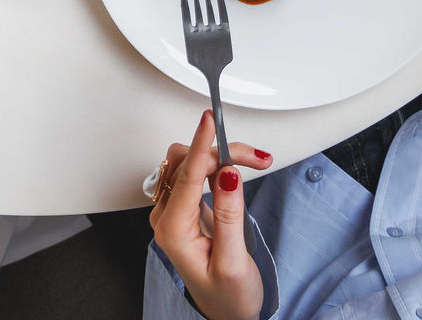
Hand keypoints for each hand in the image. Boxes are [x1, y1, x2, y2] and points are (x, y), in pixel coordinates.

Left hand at [149, 111, 269, 319]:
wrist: (227, 313)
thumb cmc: (229, 297)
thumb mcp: (233, 261)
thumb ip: (228, 216)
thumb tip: (226, 173)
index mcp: (172, 231)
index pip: (185, 177)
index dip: (200, 144)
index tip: (209, 120)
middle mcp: (166, 217)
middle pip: (187, 163)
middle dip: (221, 152)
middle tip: (255, 158)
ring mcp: (173, 211)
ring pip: (189, 162)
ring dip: (219, 155)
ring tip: (251, 161)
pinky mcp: (184, 207)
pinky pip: (193, 171)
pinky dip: (215, 164)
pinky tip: (234, 165)